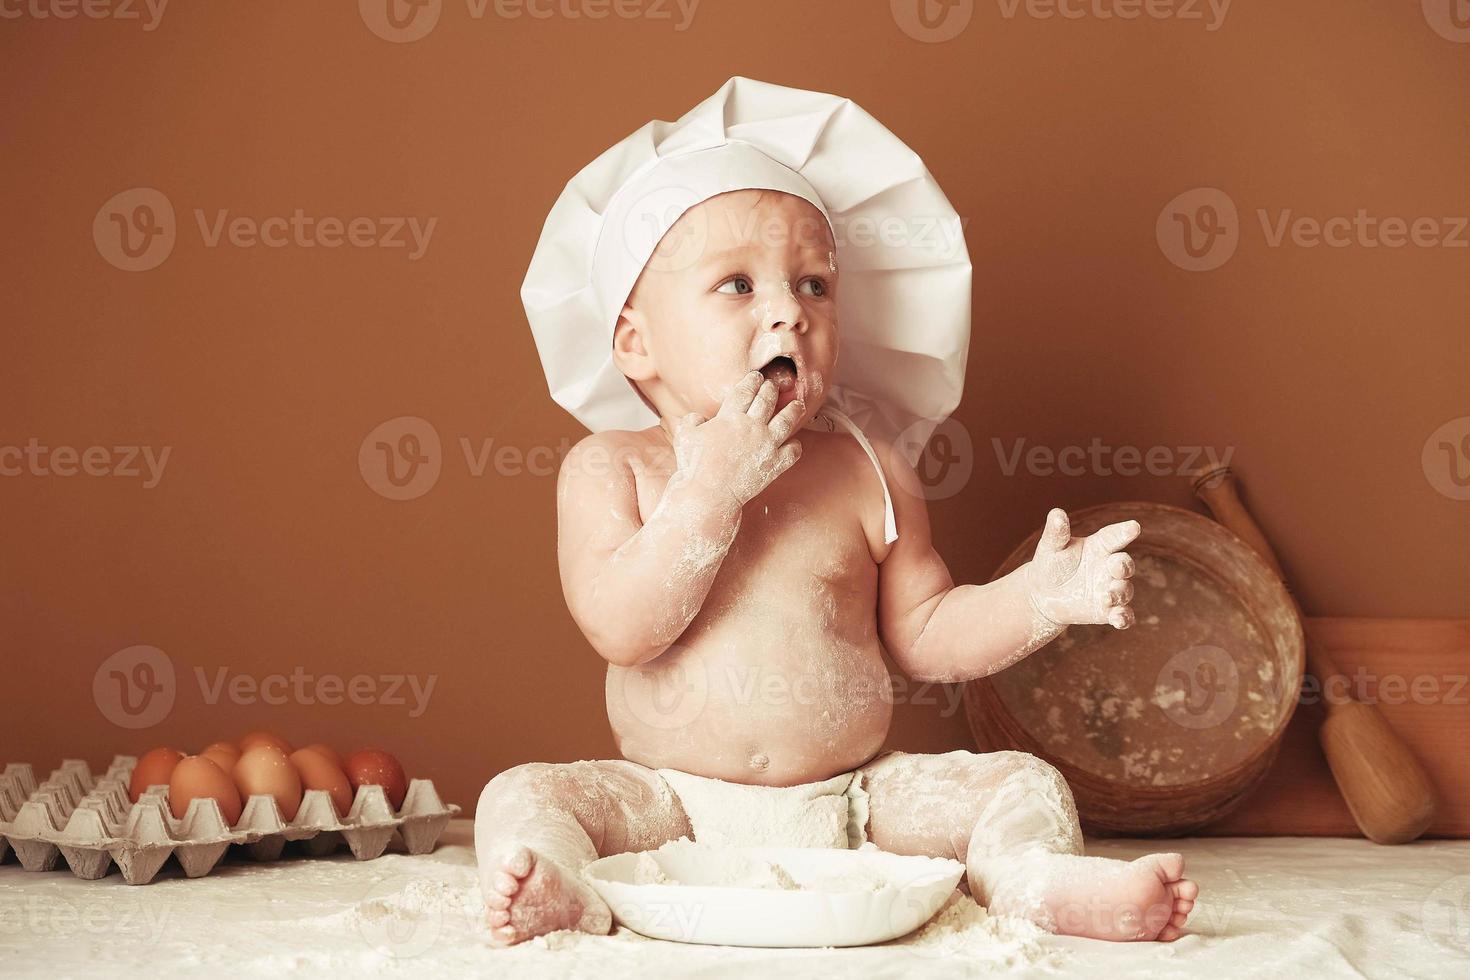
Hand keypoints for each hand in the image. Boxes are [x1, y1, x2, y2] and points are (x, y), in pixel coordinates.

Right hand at [669, 371, 804, 505]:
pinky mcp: (775, 464)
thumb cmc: (694, 465)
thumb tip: (698, 417)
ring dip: (793, 410)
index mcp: (730, 417)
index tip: (756, 376)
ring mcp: (767, 445)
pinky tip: (794, 443)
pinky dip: (795, 445)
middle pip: (767, 400)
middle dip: (771, 389)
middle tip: (772, 385)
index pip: (745, 391)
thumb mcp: (684, 436)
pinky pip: (793, 451)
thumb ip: (692, 421)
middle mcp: (752, 426)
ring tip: (798, 405)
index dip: (752, 381)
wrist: (708, 493)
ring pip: (787, 420)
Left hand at [1024, 508, 1138, 628]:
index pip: (1114, 537)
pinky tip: (1118, 619)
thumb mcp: (1051, 547)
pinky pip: (1123, 615)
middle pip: (1124, 564)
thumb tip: (1056, 513)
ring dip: (1119, 593)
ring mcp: (1111, 589)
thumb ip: (1057, 532)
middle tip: (1116, 566)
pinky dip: (1124, 618)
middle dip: (1124, 565)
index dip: (1124, 532)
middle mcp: (1109, 567)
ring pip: (1125, 590)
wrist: (1043, 595)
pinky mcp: (1108, 611)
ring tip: (1107, 596)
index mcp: (1099, 546)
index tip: (1134, 527)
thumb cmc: (1051, 565)